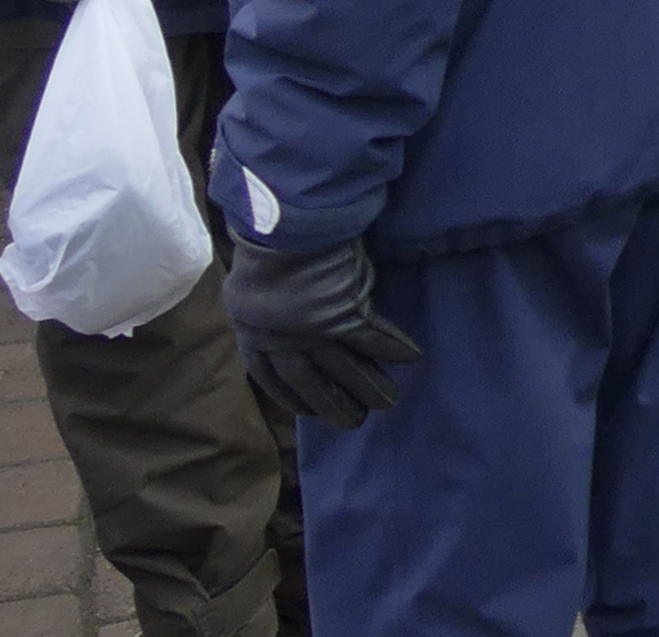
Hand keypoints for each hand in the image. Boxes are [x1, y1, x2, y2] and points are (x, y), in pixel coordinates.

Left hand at [222, 239, 421, 429]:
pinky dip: (392, 346)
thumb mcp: (246, 283)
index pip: (271, 377)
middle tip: (353, 422)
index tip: (306, 412)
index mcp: (254, 335)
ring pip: (344, 367)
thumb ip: (261, 302)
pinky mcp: (346, 315)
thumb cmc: (258, 251)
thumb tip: (274, 302)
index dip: (289, 396)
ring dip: (367, 386)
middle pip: (309, 382)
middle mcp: (285, 343)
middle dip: (332, 404)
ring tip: (387, 403)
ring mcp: (316, 332)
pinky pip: (371, 337)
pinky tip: (412, 357)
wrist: (279, 237)